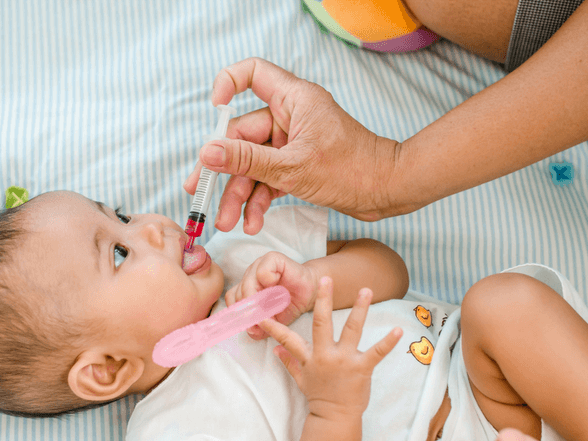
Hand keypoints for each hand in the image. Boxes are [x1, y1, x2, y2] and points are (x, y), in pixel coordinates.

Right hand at [182, 58, 402, 234]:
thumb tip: (207, 153)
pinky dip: (259, 199)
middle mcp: (291, 117)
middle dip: (223, 168)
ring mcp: (293, 143)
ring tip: (226, 221)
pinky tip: (252, 221)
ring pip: (253, 164)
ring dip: (238, 193)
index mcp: (293, 100)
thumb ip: (247, 161)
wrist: (388, 192)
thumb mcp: (292, 168)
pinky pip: (269, 179)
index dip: (227, 84)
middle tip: (199, 192)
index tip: (214, 110)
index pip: (252, 73)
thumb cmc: (351, 170)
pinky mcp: (298, 166)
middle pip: (243, 135)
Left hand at [225, 251, 318, 339]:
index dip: (242, 313)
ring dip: (261, 300)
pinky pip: (262, 272)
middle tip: (268, 317)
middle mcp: (250, 274)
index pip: (232, 299)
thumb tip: (251, 330)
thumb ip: (260, 327)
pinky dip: (269, 282)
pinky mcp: (272, 258)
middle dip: (253, 311)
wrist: (312, 292)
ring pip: (247, 285)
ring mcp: (259, 265)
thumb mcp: (273, 321)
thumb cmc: (290, 304)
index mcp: (246, 286)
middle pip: (239, 294)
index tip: (256, 322)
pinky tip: (279, 287)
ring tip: (275, 304)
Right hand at [258, 277, 402, 420]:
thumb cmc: (319, 397)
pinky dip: (389, 342)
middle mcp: (326, 355)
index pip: (288, 338)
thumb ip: (289, 361)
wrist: (335, 418)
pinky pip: (377, 352)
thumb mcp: (301, 378)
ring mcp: (345, 361)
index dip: (274, 326)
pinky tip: (399, 330)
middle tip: (326, 279)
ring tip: (366, 290)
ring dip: (359, 309)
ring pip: (352, 330)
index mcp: (310, 357)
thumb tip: (275, 349)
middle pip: (323, 323)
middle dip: (324, 300)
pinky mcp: (362, 368)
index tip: (261, 313)